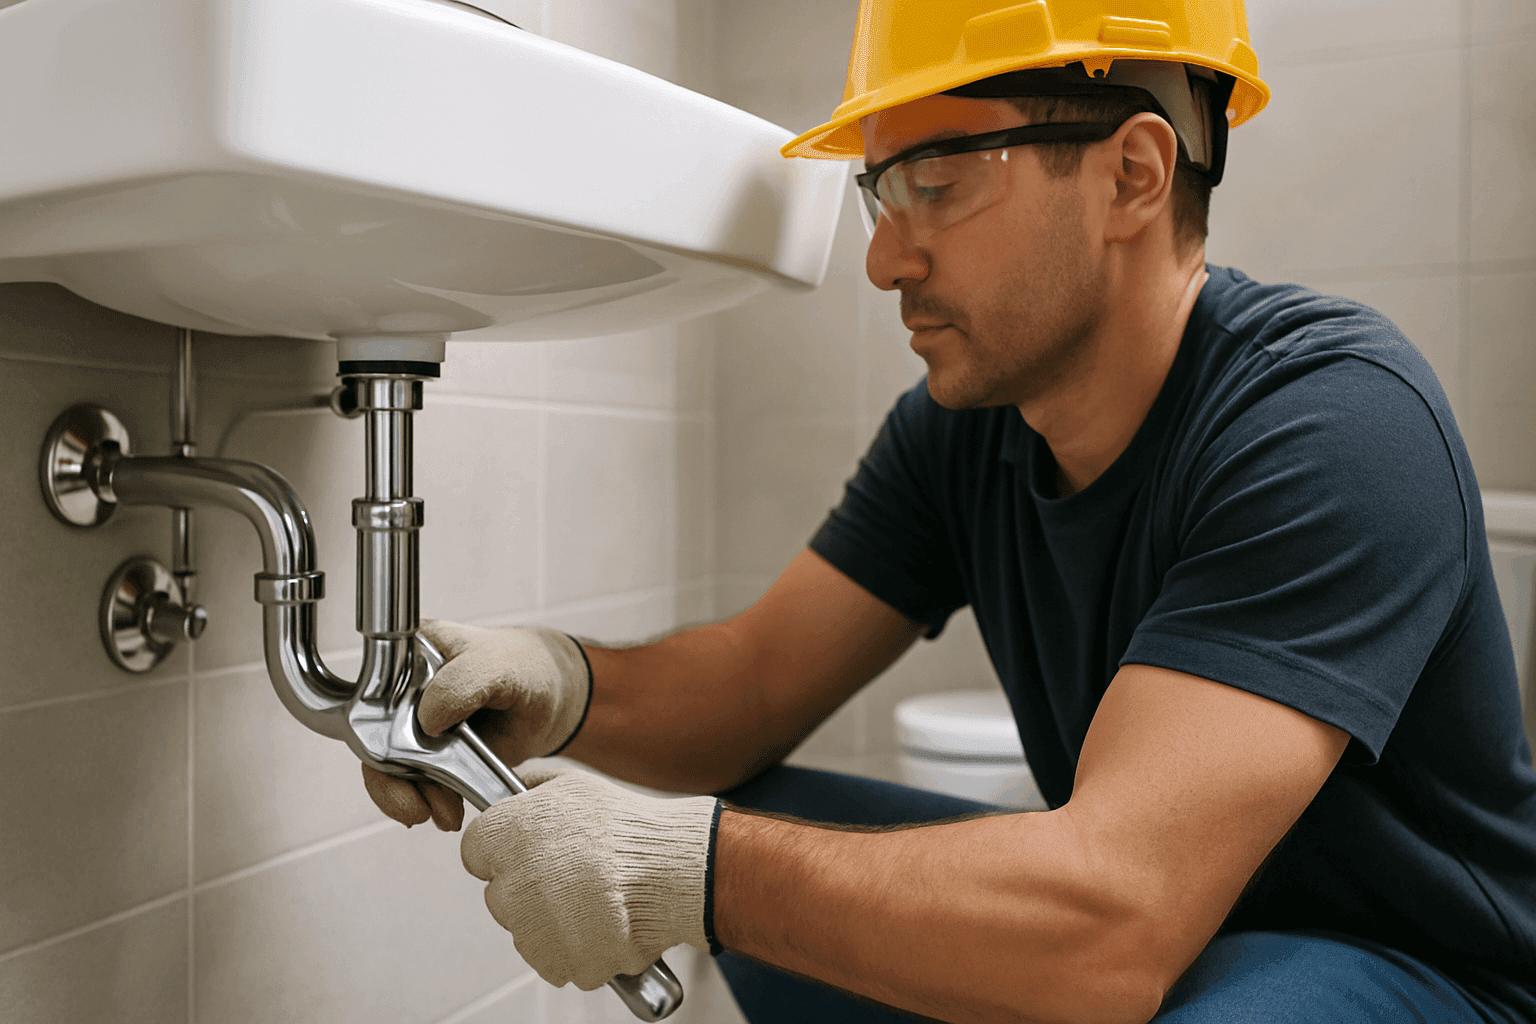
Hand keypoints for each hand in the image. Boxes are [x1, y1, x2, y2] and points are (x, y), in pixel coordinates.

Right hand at [362, 619, 591, 831]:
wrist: (553, 696)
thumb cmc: (525, 666)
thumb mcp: (499, 665)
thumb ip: (463, 682)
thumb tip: (425, 721)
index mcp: (410, 654)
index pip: (370, 692)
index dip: (372, 729)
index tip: (394, 759)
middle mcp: (404, 691)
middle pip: (374, 740)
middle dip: (390, 782)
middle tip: (415, 808)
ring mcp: (417, 726)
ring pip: (393, 770)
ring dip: (412, 799)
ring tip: (445, 814)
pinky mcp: (435, 755)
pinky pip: (420, 783)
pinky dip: (431, 803)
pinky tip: (449, 813)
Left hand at [463, 764, 718, 989]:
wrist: (672, 872)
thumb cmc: (628, 829)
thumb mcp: (574, 784)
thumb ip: (532, 785)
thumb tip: (514, 785)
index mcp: (505, 836)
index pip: (475, 853)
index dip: (503, 852)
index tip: (530, 851)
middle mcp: (509, 884)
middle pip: (500, 896)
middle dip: (528, 890)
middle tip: (571, 876)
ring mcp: (532, 929)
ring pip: (526, 932)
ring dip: (552, 923)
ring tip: (593, 900)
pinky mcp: (557, 962)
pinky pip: (555, 960)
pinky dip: (576, 950)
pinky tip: (602, 924)